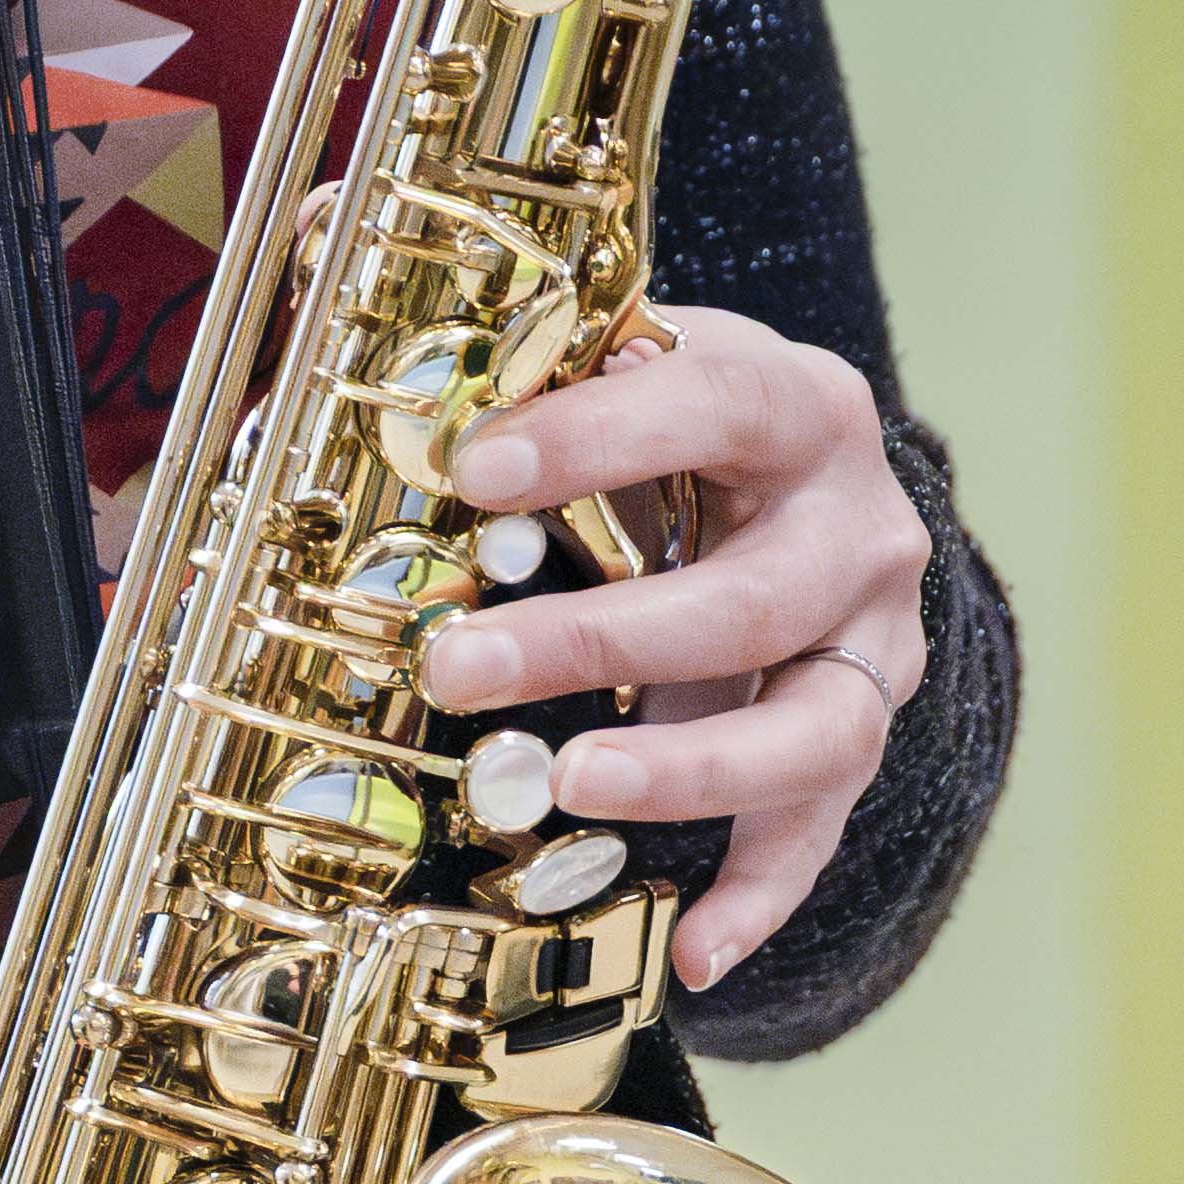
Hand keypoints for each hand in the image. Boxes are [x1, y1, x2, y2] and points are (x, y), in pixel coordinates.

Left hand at [417, 305, 928, 994]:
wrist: (804, 488)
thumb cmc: (674, 423)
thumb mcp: (612, 358)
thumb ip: (496, 331)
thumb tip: (313, 234)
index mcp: (791, 403)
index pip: (711, 404)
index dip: (596, 437)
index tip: (475, 471)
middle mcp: (856, 527)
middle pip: (748, 600)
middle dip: (597, 639)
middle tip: (458, 666)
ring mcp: (870, 645)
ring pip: (814, 729)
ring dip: (691, 770)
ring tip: (576, 785)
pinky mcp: (856, 737)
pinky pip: (818, 835)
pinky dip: (756, 897)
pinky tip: (686, 949)